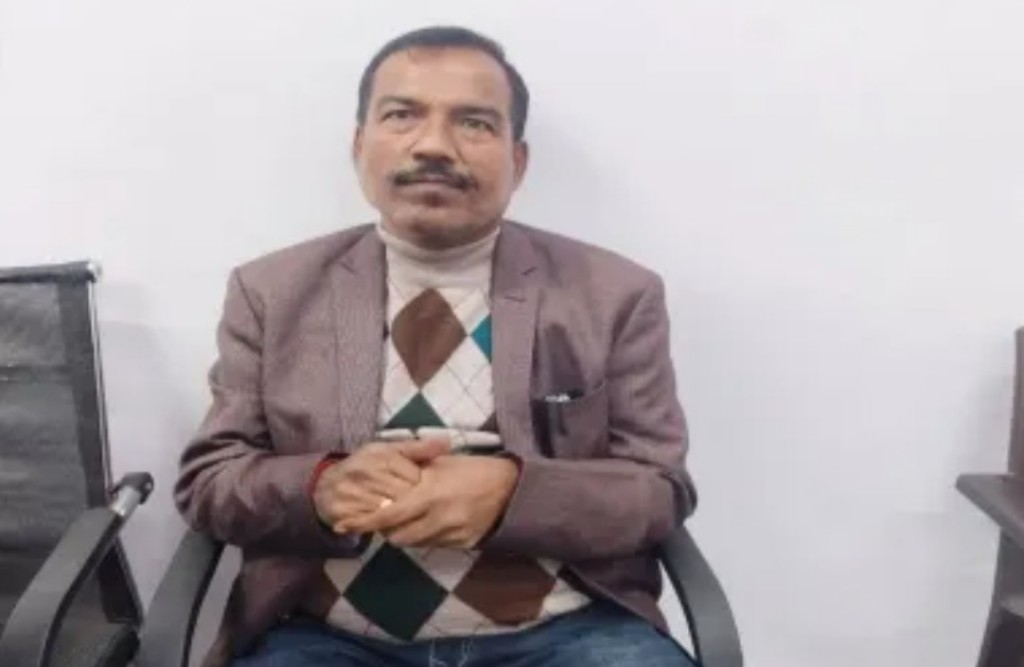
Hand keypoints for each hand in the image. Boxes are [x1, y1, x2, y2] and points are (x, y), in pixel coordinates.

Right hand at [312, 438, 448, 531]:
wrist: (327, 485)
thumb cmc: (366, 466)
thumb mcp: (390, 451)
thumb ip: (419, 448)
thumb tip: (447, 443)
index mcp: (381, 455)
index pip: (414, 477)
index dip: (422, 487)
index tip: (423, 490)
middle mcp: (366, 472)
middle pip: (403, 496)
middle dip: (413, 504)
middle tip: (418, 508)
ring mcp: (353, 494)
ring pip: (388, 513)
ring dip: (400, 518)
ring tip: (406, 517)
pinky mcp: (344, 512)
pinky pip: (371, 525)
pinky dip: (383, 527)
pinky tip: (389, 525)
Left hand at [339, 455, 519, 548]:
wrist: (510, 487)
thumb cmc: (472, 468)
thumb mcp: (440, 464)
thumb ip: (411, 476)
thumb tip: (384, 490)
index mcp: (430, 493)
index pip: (388, 514)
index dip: (363, 522)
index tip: (342, 526)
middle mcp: (439, 518)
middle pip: (396, 536)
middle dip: (385, 529)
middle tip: (385, 516)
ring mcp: (452, 534)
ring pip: (414, 543)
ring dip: (405, 533)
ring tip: (411, 516)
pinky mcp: (462, 545)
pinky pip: (433, 545)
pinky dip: (426, 535)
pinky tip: (433, 520)